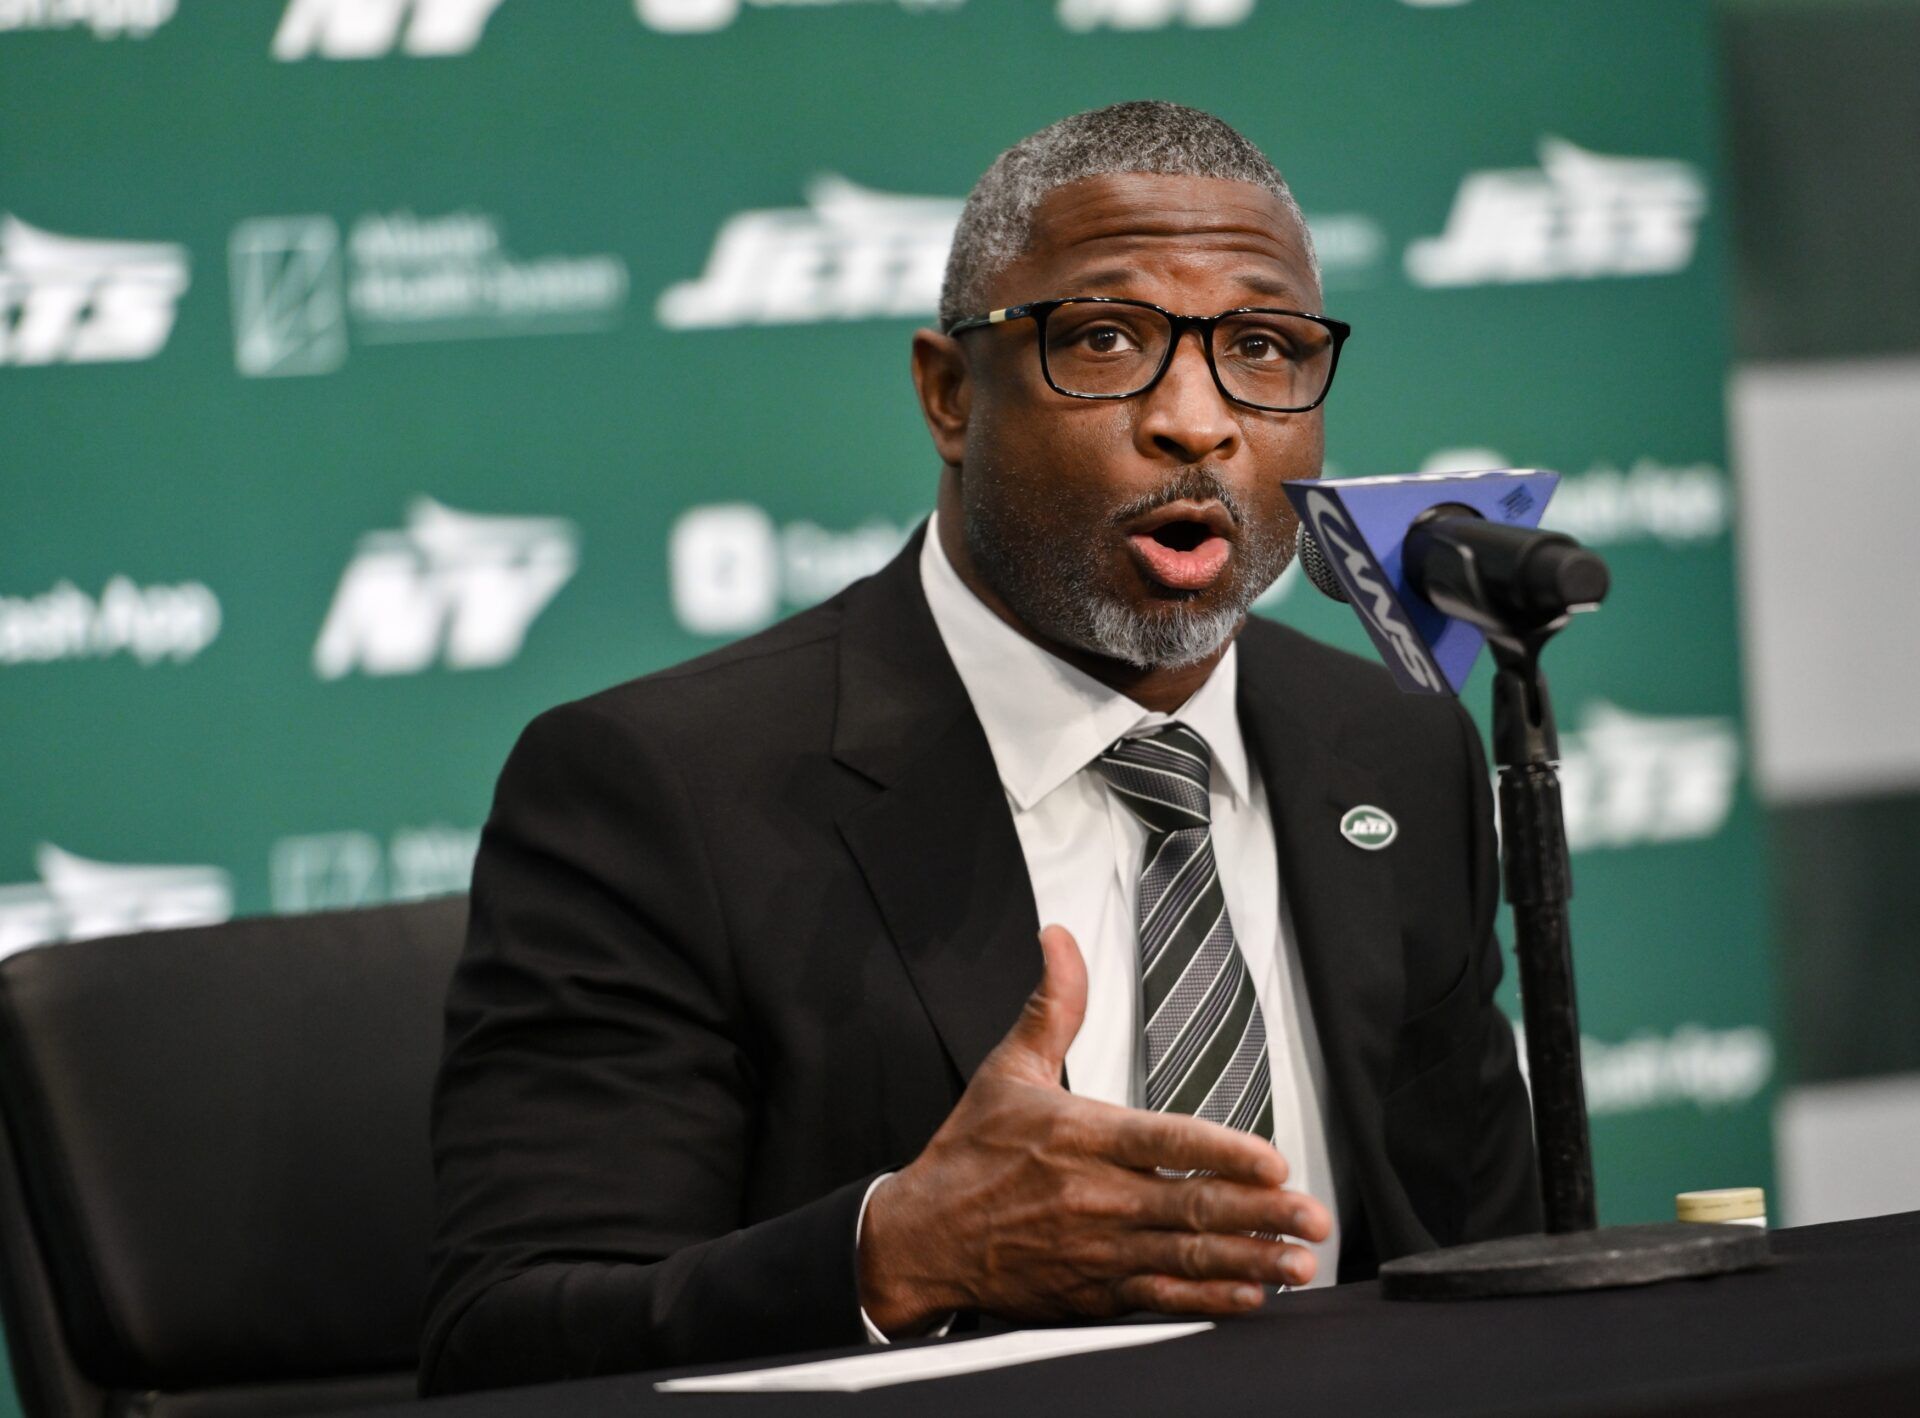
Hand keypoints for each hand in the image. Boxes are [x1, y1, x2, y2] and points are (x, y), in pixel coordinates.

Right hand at [857, 924, 1331, 1335]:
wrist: (920, 1239)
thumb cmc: (967, 1154)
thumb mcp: (1006, 1069)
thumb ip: (1052, 1005)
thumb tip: (1059, 941)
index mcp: (1080, 1136)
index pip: (1165, 1142)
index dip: (1223, 1154)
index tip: (1273, 1161)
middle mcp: (1094, 1196)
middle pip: (1191, 1205)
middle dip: (1262, 1212)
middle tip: (1313, 1215)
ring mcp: (1097, 1249)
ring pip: (1186, 1256)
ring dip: (1251, 1258)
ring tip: (1300, 1260)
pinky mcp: (1092, 1291)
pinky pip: (1160, 1298)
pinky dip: (1207, 1298)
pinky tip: (1247, 1294)